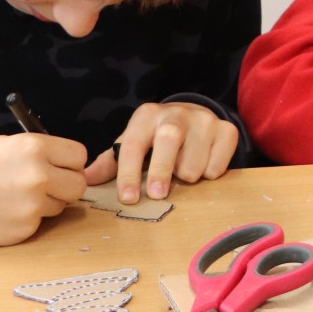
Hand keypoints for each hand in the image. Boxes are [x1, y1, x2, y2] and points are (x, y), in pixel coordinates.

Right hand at [0, 134, 86, 247]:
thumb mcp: (1, 146)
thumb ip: (36, 152)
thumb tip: (63, 161)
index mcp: (33, 148)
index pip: (79, 156)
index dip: (69, 162)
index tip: (60, 165)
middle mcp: (37, 176)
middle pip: (78, 185)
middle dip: (65, 184)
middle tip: (45, 185)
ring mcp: (31, 207)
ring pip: (60, 206)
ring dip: (46, 203)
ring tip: (13, 198)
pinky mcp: (22, 231)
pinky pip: (39, 224)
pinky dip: (27, 220)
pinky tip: (2, 213)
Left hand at [84, 102, 239, 203]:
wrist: (194, 114)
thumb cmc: (155, 136)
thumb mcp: (132, 142)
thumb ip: (110, 161)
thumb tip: (85, 179)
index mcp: (146, 116)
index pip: (133, 144)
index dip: (128, 173)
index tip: (128, 198)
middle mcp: (176, 113)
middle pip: (168, 140)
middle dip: (161, 170)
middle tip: (157, 194)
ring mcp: (204, 120)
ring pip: (195, 160)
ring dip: (187, 176)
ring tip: (182, 173)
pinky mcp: (227, 130)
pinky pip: (218, 164)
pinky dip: (209, 173)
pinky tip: (203, 165)